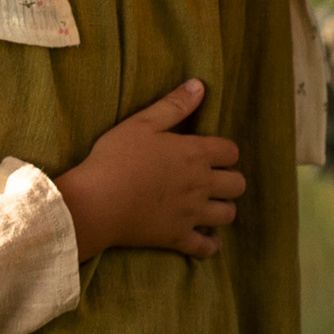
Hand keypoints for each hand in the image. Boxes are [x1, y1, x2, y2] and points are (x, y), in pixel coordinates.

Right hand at [56, 81, 244, 261]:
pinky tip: (208, 240)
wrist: (95, 203)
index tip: (211, 153)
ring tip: (210, 206)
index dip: (225, 151)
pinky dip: (211, 245)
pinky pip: (205, 247)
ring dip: (223, 209)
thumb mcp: (141, 123)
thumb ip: (174, 105)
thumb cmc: (115, 158)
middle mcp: (201, 184)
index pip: (231, 151)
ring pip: (227, 214)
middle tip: (213, 180)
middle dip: (230, 181)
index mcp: (195, 154)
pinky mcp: (177, 238)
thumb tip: (199, 86)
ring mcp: (191, 214)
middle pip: (238, 184)